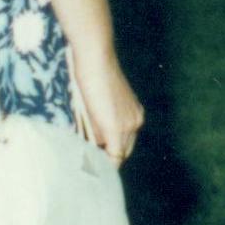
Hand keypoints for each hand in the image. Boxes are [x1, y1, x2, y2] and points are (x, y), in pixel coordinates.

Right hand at [70, 38, 144, 161]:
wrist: (95, 58)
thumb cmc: (92, 74)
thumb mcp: (98, 103)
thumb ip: (99, 124)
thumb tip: (92, 145)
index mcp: (134, 114)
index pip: (125, 143)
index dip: (111, 153)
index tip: (95, 158)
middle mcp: (136, 121)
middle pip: (124, 152)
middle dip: (108, 159)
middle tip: (90, 164)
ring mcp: (129, 125)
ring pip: (118, 155)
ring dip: (104, 160)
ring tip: (88, 165)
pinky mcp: (117, 128)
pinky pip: (113, 156)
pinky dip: (103, 163)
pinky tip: (90, 165)